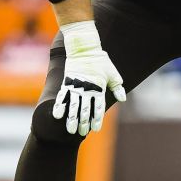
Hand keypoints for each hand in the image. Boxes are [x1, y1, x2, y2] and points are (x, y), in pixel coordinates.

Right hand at [54, 20, 125, 135]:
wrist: (85, 47)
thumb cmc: (100, 60)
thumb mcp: (112, 73)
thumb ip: (117, 87)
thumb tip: (123, 99)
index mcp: (99, 88)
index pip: (98, 108)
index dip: (97, 119)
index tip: (95, 129)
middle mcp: (87, 89)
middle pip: (85, 110)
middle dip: (84, 123)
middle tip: (82, 132)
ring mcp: (76, 86)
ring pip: (73, 107)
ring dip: (72, 119)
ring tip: (70, 130)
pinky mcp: (67, 82)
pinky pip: (63, 97)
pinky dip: (60, 106)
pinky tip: (58, 116)